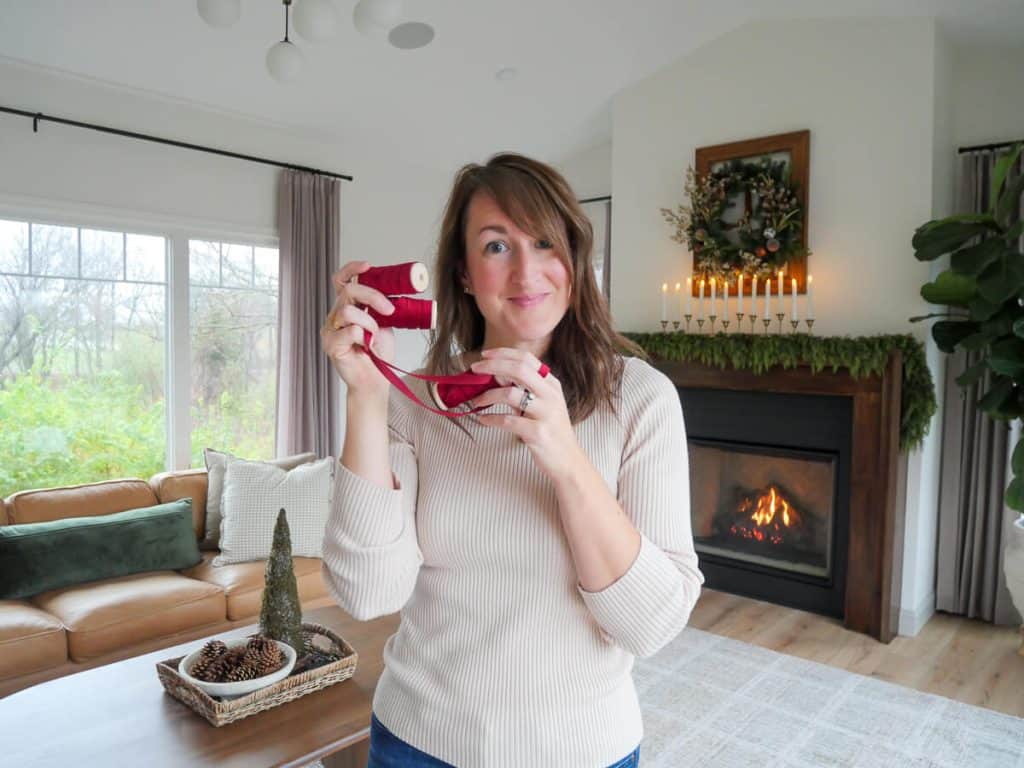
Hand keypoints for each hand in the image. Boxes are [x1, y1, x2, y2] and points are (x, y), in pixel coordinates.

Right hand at [320, 260, 395, 399]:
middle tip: (389, 309)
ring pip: (347, 311)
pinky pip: (349, 331)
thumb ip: (382, 307)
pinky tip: (366, 346)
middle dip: (372, 296)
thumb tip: (395, 290)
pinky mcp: (331, 345)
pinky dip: (363, 337)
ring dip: (369, 322)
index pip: (341, 281)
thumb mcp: (384, 324)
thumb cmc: (378, 354)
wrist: (375, 381)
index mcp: (347, 307)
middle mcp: (335, 316)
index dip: (352, 269)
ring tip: (374, 336)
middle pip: (348, 291)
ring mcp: (330, 330)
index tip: (368, 266)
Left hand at [469, 348, 584, 482]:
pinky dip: (491, 418)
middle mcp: (551, 395)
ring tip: (476, 401)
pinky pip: (507, 421)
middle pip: (518, 369)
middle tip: (474, 370)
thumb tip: (495, 374)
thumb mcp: (541, 405)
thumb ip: (522, 389)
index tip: (484, 355)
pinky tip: (483, 420)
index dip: (503, 353)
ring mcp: (545, 414)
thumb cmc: (551, 431)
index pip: (526, 358)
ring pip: (510, 393)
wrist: (568, 461)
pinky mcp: (538, 433)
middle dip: (492, 366)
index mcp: (551, 384)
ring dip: (487, 395)